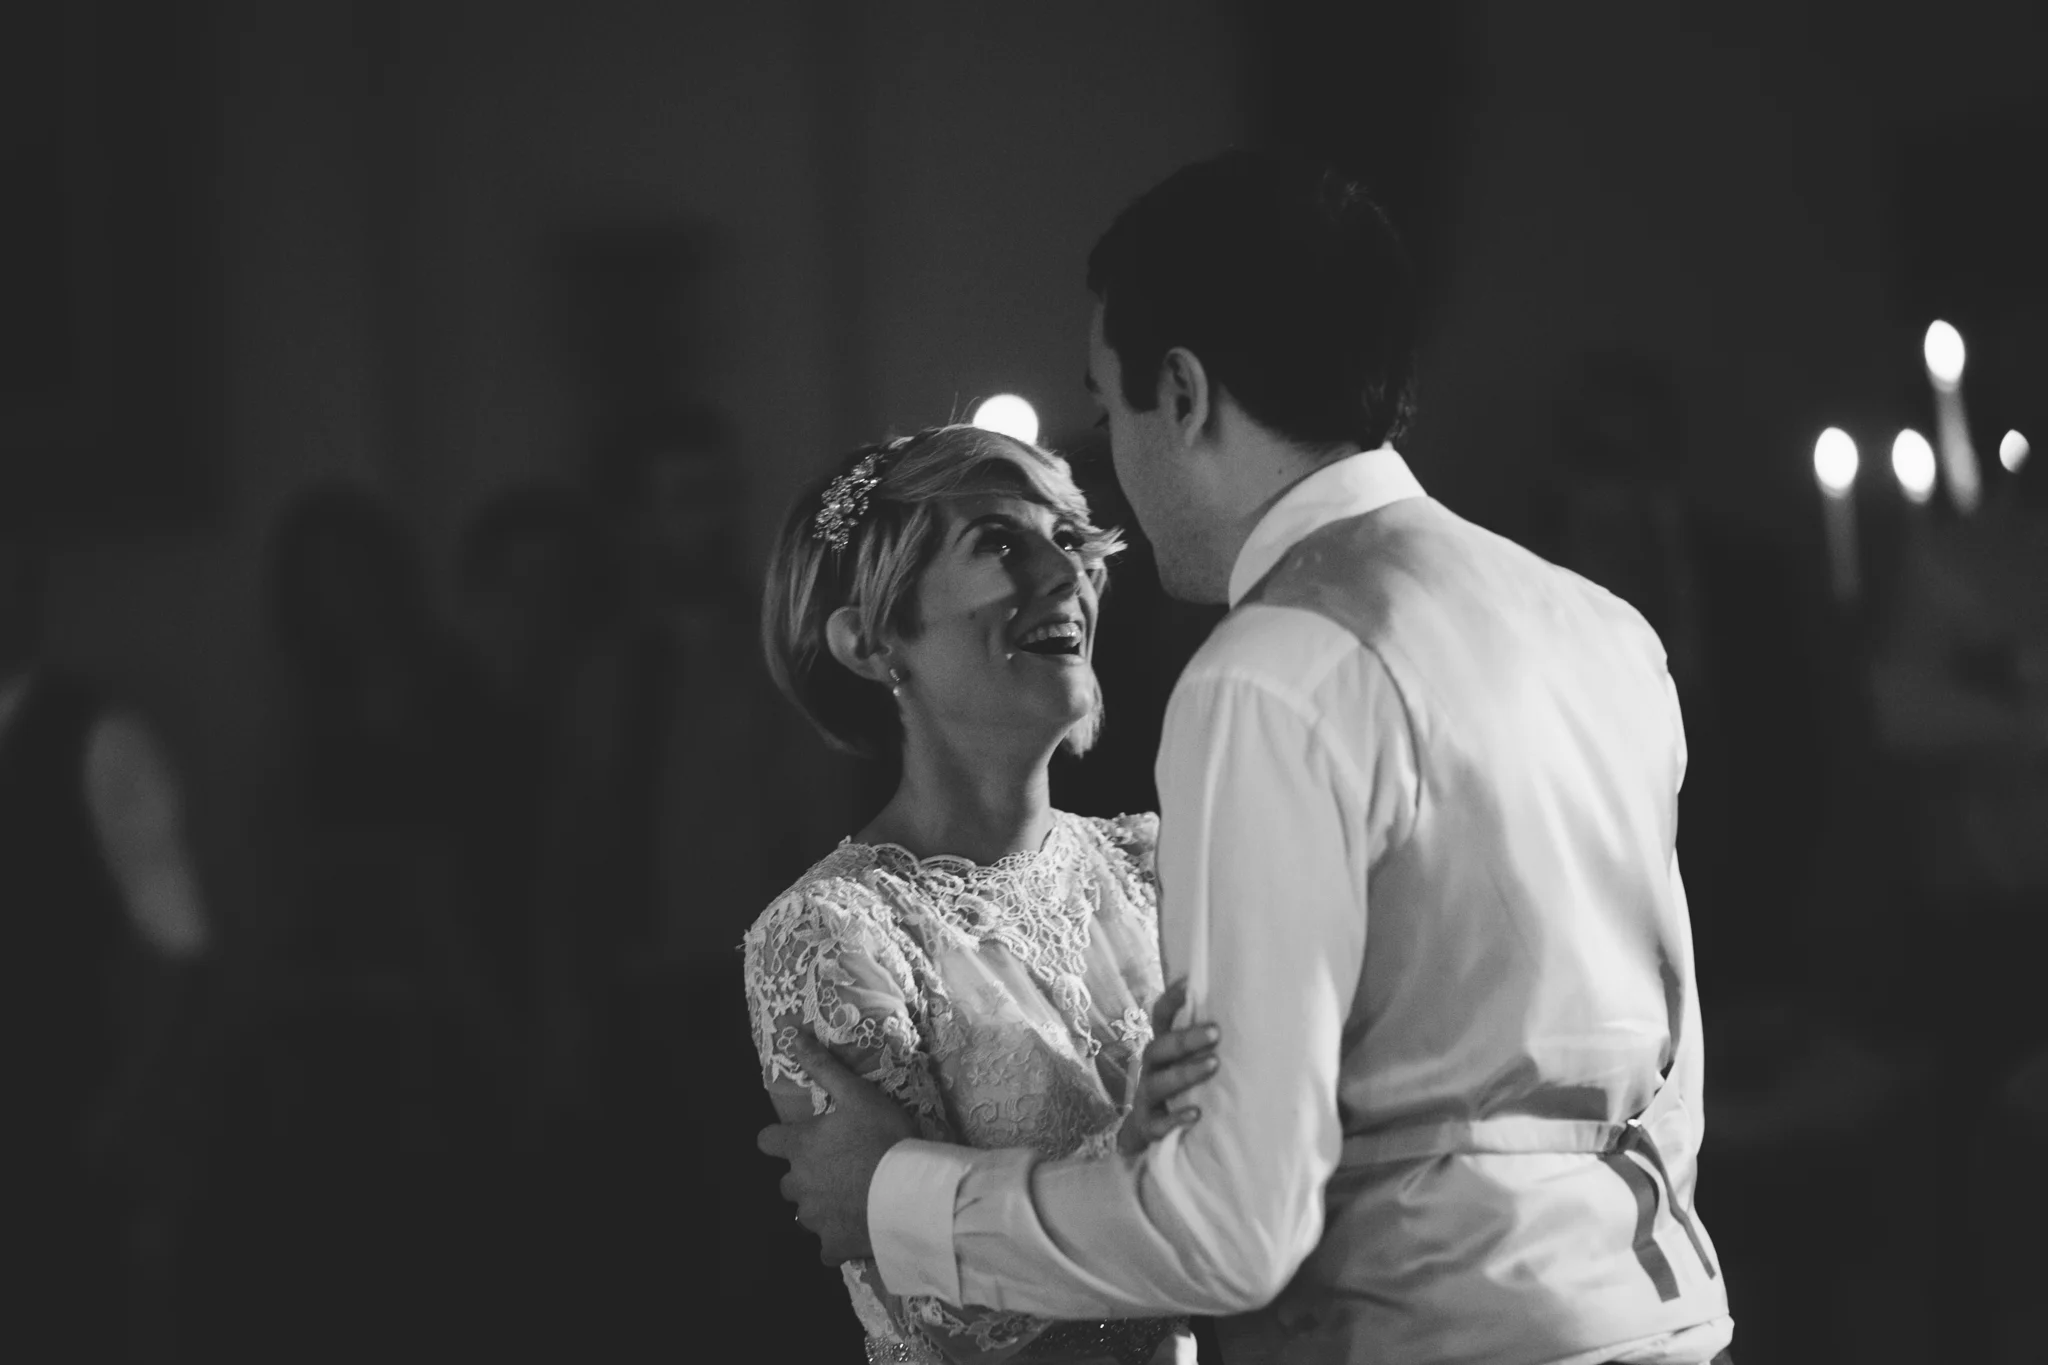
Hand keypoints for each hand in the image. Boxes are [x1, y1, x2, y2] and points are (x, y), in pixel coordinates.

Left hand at [757, 1030, 918, 1263]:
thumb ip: (824, 1067)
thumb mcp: (858, 1095)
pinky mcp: (832, 1246)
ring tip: (852, 1197)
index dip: (780, 1139)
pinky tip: (858, 1228)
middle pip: (787, 1182)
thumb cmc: (883, 1138)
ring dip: (821, 1206)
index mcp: (800, 1147)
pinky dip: (837, 1239)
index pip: (766, 1141)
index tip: (801, 1139)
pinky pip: (826, 1247)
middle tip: (838, 1168)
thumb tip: (792, 1035)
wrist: (910, 1193)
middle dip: (805, 1176)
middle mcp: (798, 1185)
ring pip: (806, 1214)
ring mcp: (814, 1219)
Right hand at [1118, 978, 1220, 1155]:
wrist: (1147, 1130)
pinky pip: (1157, 1124)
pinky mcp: (1148, 1127)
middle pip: (1159, 1048)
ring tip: (1213, 1064)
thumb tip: (1252, 1017)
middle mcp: (1151, 1069)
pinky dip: (1175, 1119)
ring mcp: (1147, 1098)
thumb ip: (1207, 1044)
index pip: (1161, 1017)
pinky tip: (1195, 1115)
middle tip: (1216, 1032)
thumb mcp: (1188, 1063)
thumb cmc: (1180, 1088)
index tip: (1189, 983)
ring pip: (1158, 1083)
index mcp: (1162, 1049)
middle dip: (1185, 1039)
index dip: (1171, 999)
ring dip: (1185, 1073)